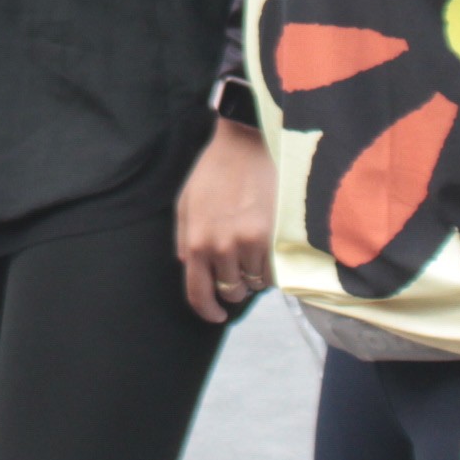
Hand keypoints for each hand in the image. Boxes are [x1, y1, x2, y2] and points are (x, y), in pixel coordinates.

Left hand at [177, 117, 275, 322]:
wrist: (245, 143)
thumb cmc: (214, 172)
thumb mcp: (186, 203)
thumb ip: (184, 238)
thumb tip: (187, 265)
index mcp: (195, 242)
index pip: (198, 294)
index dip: (208, 311)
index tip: (217, 315)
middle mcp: (221, 247)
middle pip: (232, 290)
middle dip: (236, 283)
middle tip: (240, 264)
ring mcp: (249, 242)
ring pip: (257, 281)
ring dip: (257, 271)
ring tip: (256, 246)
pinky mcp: (275, 235)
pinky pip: (276, 267)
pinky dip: (274, 262)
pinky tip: (270, 242)